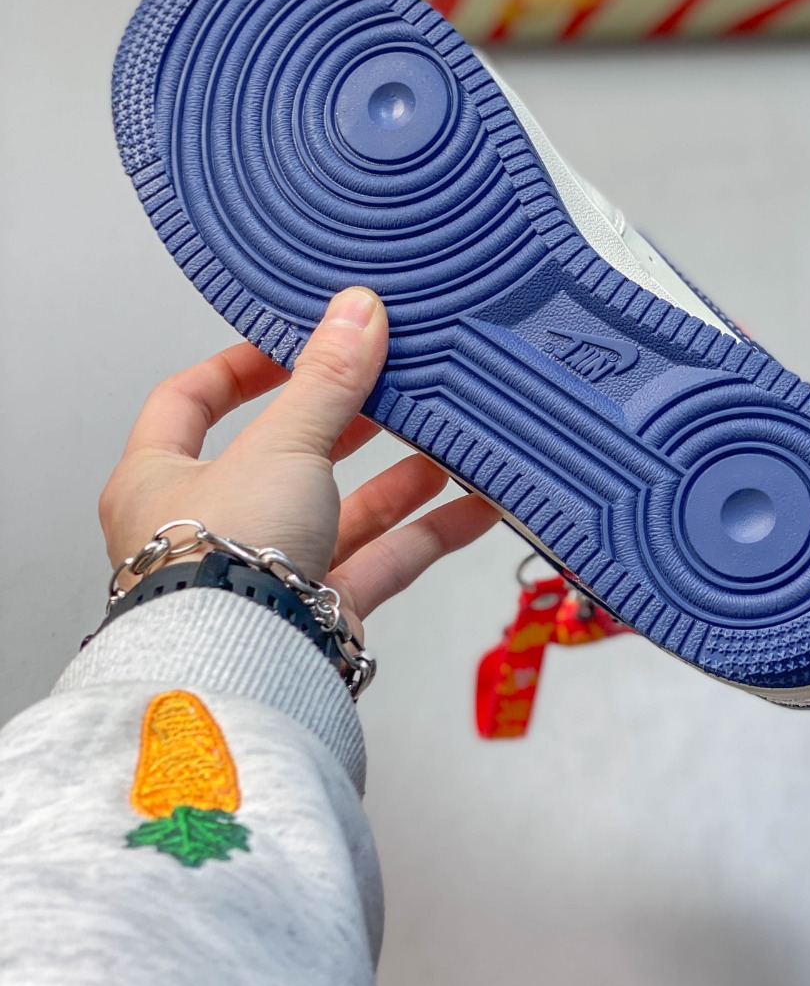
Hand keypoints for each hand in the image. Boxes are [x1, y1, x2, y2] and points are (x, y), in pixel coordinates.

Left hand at [98, 287, 501, 634]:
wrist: (241, 674)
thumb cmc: (219, 563)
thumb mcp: (282, 443)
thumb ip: (327, 380)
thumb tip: (357, 311)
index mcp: (159, 479)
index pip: (187, 402)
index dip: (239, 367)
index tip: (295, 343)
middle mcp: (207, 528)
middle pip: (280, 457)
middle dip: (341, 422)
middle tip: (386, 385)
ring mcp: (262, 574)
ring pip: (337, 512)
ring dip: (394, 479)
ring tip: (443, 440)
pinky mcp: (314, 615)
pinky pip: (376, 563)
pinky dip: (425, 535)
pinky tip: (473, 507)